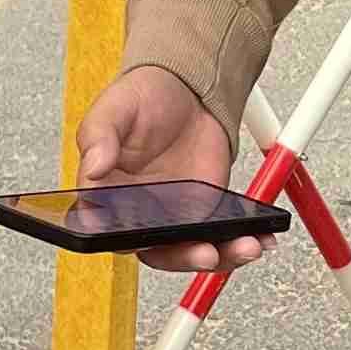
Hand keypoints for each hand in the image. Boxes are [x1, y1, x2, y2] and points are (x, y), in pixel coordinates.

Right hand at [72, 63, 256, 273]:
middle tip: (205, 253)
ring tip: (244, 248)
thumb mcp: (113, 109)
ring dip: (218, 256)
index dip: (123, 239)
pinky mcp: (204, 213)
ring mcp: (173, 217)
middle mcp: (137, 213)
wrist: (187, 91)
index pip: (105, 228)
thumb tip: (92, 170)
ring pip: (190, 250)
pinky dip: (238, 243)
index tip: (142, 241)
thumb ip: (98, 137)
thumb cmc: (142, 101)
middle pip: (154, 250)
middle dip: (182, 257)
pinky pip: (219, 237)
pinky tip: (258, 239)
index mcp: (104, 194)